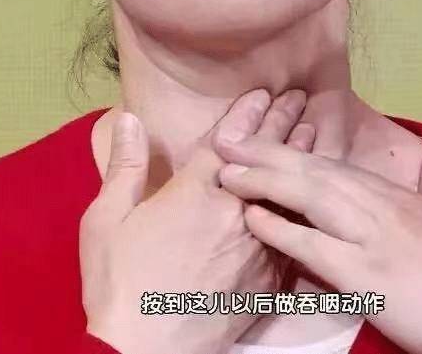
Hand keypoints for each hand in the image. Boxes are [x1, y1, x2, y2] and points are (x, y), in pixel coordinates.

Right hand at [79, 89, 315, 353]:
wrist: (146, 350)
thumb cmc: (119, 282)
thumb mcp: (105, 220)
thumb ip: (123, 167)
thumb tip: (130, 119)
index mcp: (195, 194)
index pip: (228, 143)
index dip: (247, 115)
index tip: (264, 94)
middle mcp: (235, 214)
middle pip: (266, 162)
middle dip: (283, 126)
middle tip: (301, 102)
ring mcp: (258, 249)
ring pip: (287, 195)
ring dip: (301, 161)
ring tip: (315, 134)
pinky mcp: (269, 281)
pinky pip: (292, 238)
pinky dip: (304, 210)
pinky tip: (313, 199)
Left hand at [214, 135, 421, 353]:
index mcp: (402, 197)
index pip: (339, 170)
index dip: (299, 156)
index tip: (268, 144)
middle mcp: (381, 208)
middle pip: (316, 173)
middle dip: (269, 155)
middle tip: (229, 142)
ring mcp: (370, 237)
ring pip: (309, 198)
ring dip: (264, 181)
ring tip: (227, 170)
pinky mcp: (365, 274)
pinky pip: (312, 246)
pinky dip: (279, 229)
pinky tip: (251, 217)